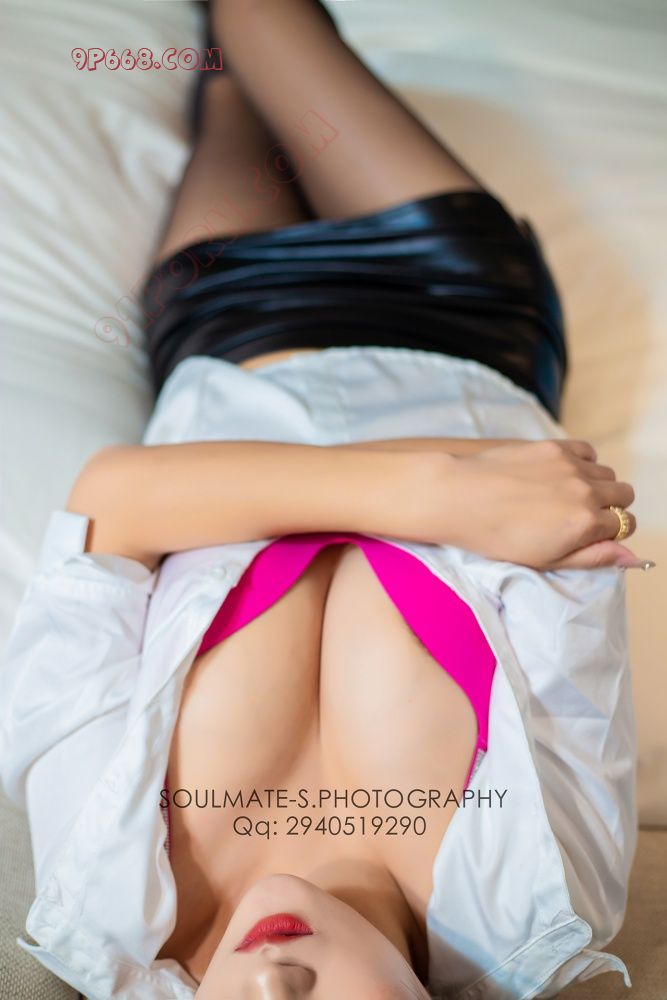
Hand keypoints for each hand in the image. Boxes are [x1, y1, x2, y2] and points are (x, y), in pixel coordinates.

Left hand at [414, 439, 643, 570]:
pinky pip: (588, 451)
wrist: (460, 498)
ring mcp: (570, 466)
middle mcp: (585, 491)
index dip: (611, 532)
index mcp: (585, 523)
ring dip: (597, 485)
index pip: (626, 524)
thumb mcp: (547, 560)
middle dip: (610, 507)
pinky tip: (562, 475)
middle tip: (579, 517)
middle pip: (624, 495)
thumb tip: (634, 557)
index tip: (591, 535)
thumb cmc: (498, 537)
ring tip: (565, 497)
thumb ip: (594, 557)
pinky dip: (584, 462)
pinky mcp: (554, 447)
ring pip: (608, 473)